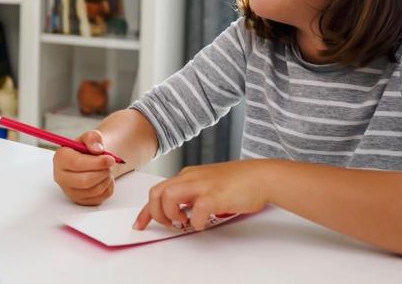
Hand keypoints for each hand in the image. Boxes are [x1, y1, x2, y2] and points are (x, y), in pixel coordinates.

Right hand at [53, 129, 116, 204]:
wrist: (91, 160)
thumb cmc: (89, 149)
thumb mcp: (90, 137)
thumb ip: (93, 138)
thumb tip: (98, 149)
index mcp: (60, 159)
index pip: (76, 164)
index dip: (96, 162)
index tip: (110, 159)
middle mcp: (61, 177)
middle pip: (84, 181)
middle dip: (102, 172)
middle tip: (111, 164)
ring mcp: (70, 191)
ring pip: (93, 190)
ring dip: (106, 178)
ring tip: (107, 169)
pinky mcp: (80, 200)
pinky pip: (99, 198)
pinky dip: (108, 187)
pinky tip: (104, 178)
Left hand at [134, 160, 271, 230]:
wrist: (262, 176)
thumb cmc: (240, 182)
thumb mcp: (209, 185)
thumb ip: (193, 195)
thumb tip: (181, 213)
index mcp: (188, 176)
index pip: (158, 191)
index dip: (145, 211)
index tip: (140, 224)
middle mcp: (191, 178)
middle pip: (157, 193)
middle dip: (155, 213)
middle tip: (169, 225)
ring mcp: (202, 185)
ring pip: (169, 197)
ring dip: (171, 215)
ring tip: (184, 223)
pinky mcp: (215, 196)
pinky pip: (196, 211)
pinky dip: (196, 222)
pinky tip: (204, 223)